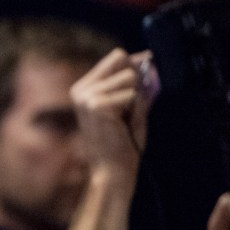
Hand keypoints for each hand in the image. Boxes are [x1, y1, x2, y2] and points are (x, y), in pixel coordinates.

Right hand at [72, 49, 156, 175]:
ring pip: (129, 77)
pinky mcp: (96, 105)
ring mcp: (87, 97)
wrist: (113, 172)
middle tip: (131, 107)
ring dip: (135, 98)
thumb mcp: (131, 109)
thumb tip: (148, 60)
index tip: (147, 64)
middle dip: (135, 80)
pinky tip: (122, 125)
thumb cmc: (121, 145)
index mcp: (83, 89)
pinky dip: (135, 109)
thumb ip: (138, 85)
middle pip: (120, 59)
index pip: (114, 57)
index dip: (134, 62)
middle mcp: (81, 90)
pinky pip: (132, 94)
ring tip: (124, 120)